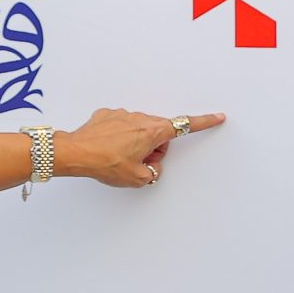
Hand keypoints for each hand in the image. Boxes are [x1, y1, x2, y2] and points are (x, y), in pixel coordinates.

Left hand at [56, 109, 225, 189]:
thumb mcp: (138, 178)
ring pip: (138, 130)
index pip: (185, 126)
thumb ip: (154, 171)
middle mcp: (139, 118)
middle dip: (154, 148)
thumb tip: (152, 165)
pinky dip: (118, 138)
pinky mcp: (106, 115)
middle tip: (138, 163)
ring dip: (135, 143)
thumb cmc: (105, 163)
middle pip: (158, 133)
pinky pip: (120, 126)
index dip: (204, 122)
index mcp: (152, 132)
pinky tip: (106, 148)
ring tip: (117, 157)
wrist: (75, 153)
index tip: (217, 116)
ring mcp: (122, 114)